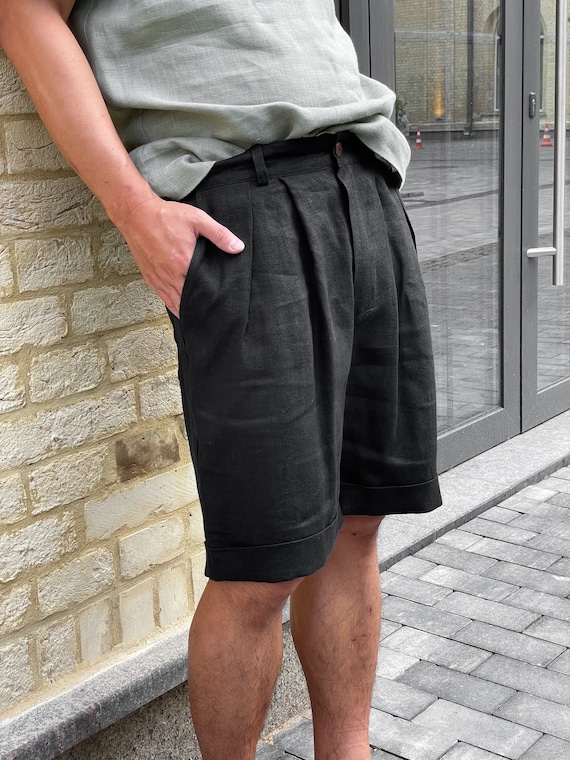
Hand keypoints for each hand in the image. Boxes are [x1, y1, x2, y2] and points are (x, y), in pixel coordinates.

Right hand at [115, 194, 244, 317]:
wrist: (136, 214)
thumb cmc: (166, 216)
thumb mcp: (197, 220)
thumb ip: (219, 234)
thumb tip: (238, 247)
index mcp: (183, 263)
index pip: (202, 289)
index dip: (212, 299)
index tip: (221, 304)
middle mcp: (170, 275)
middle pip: (188, 300)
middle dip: (201, 307)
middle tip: (213, 314)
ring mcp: (158, 278)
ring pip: (175, 303)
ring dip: (187, 309)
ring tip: (200, 316)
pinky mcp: (150, 277)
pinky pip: (163, 298)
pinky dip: (173, 305)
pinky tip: (181, 309)